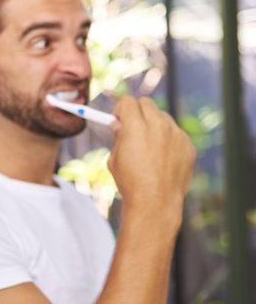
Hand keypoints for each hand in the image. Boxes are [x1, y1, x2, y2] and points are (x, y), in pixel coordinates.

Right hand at [108, 97, 195, 221]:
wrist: (155, 202)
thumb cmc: (130, 182)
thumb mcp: (115, 158)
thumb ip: (119, 137)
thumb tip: (119, 124)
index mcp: (135, 126)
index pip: (128, 101)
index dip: (121, 110)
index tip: (118, 119)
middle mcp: (158, 125)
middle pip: (147, 103)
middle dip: (138, 112)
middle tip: (132, 128)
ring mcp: (176, 134)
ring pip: (163, 118)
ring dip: (154, 126)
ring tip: (148, 149)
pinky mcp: (187, 145)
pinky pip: (176, 135)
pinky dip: (168, 141)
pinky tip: (162, 160)